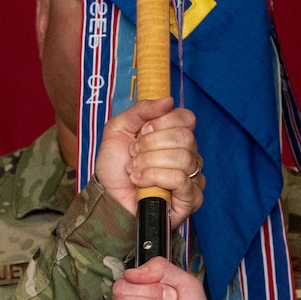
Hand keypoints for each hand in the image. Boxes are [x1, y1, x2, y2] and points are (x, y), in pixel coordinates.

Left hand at [96, 98, 202, 228]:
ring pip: (182, 158)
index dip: (162, 123)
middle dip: (151, 145)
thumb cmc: (115, 167)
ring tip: (134, 170)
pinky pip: (180, 180)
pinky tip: (140, 183)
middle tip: (133, 155)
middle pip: (185, 138)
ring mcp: (193, 177)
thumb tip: (167, 101)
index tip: (141, 132)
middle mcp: (189, 155)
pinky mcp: (191, 199)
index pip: (186, 118)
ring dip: (149, 163)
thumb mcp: (118, 129)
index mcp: (175, 136)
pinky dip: (154, 177)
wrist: (107, 197)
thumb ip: (141, 110)